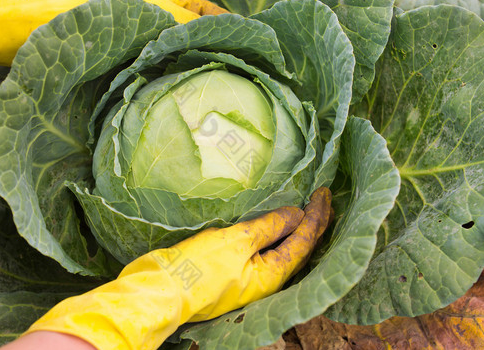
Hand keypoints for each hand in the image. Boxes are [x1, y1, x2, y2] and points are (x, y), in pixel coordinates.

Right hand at [17, 188, 332, 349]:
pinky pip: (265, 251)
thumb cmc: (197, 268)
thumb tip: (297, 215)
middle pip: (299, 248)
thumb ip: (268, 228)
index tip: (324, 193)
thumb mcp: (236, 242)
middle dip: (314, 223)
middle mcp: (267, 279)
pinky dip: (276, 234)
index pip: (304, 241)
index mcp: (272, 273)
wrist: (159, 290)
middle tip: (323, 197)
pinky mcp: (234, 272)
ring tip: (307, 209)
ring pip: (283, 250)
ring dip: (297, 229)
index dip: (317, 216)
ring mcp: (250, 277)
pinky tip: (275, 225)